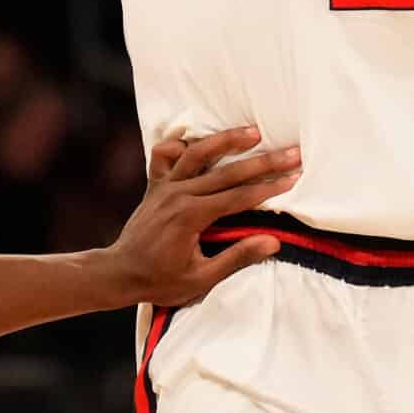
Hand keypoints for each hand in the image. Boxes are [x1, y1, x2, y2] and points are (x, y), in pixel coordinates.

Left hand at [106, 127, 301, 306]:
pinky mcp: (155, 184)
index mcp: (191, 216)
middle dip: (264, 161)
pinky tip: (199, 141)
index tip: (294, 178)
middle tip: (292, 152)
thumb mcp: (201, 279)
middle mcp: (178, 194)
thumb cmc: (160, 281)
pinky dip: (182, 144)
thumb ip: (237, 258)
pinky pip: (166, 154)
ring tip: (254, 131)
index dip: (269, 188)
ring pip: (198, 153)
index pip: (239, 197)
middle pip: (228, 172)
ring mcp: (164, 186)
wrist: (119, 273)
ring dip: (227, 140)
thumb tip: (273, 241)